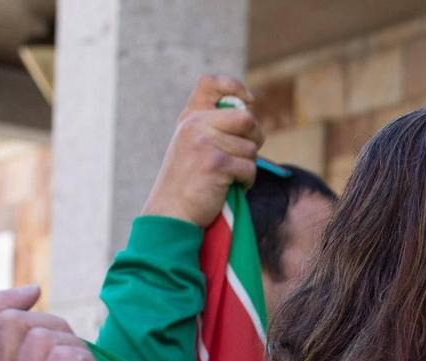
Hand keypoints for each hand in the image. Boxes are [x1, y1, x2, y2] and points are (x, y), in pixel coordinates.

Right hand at [141, 75, 263, 228]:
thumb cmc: (188, 181)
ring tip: (228, 177)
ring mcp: (205, 143)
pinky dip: (246, 182)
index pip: (211, 83)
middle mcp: (196, 125)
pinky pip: (249, 169)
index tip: (248, 100)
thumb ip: (214, 127)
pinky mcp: (216, 164)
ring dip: (247, 166)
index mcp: (190, 117)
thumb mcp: (193, 144)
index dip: (235, 86)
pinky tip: (230, 187)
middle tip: (244, 154)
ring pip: (251, 148)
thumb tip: (250, 116)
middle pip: (247, 119)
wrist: (171, 211)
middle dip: (255, 138)